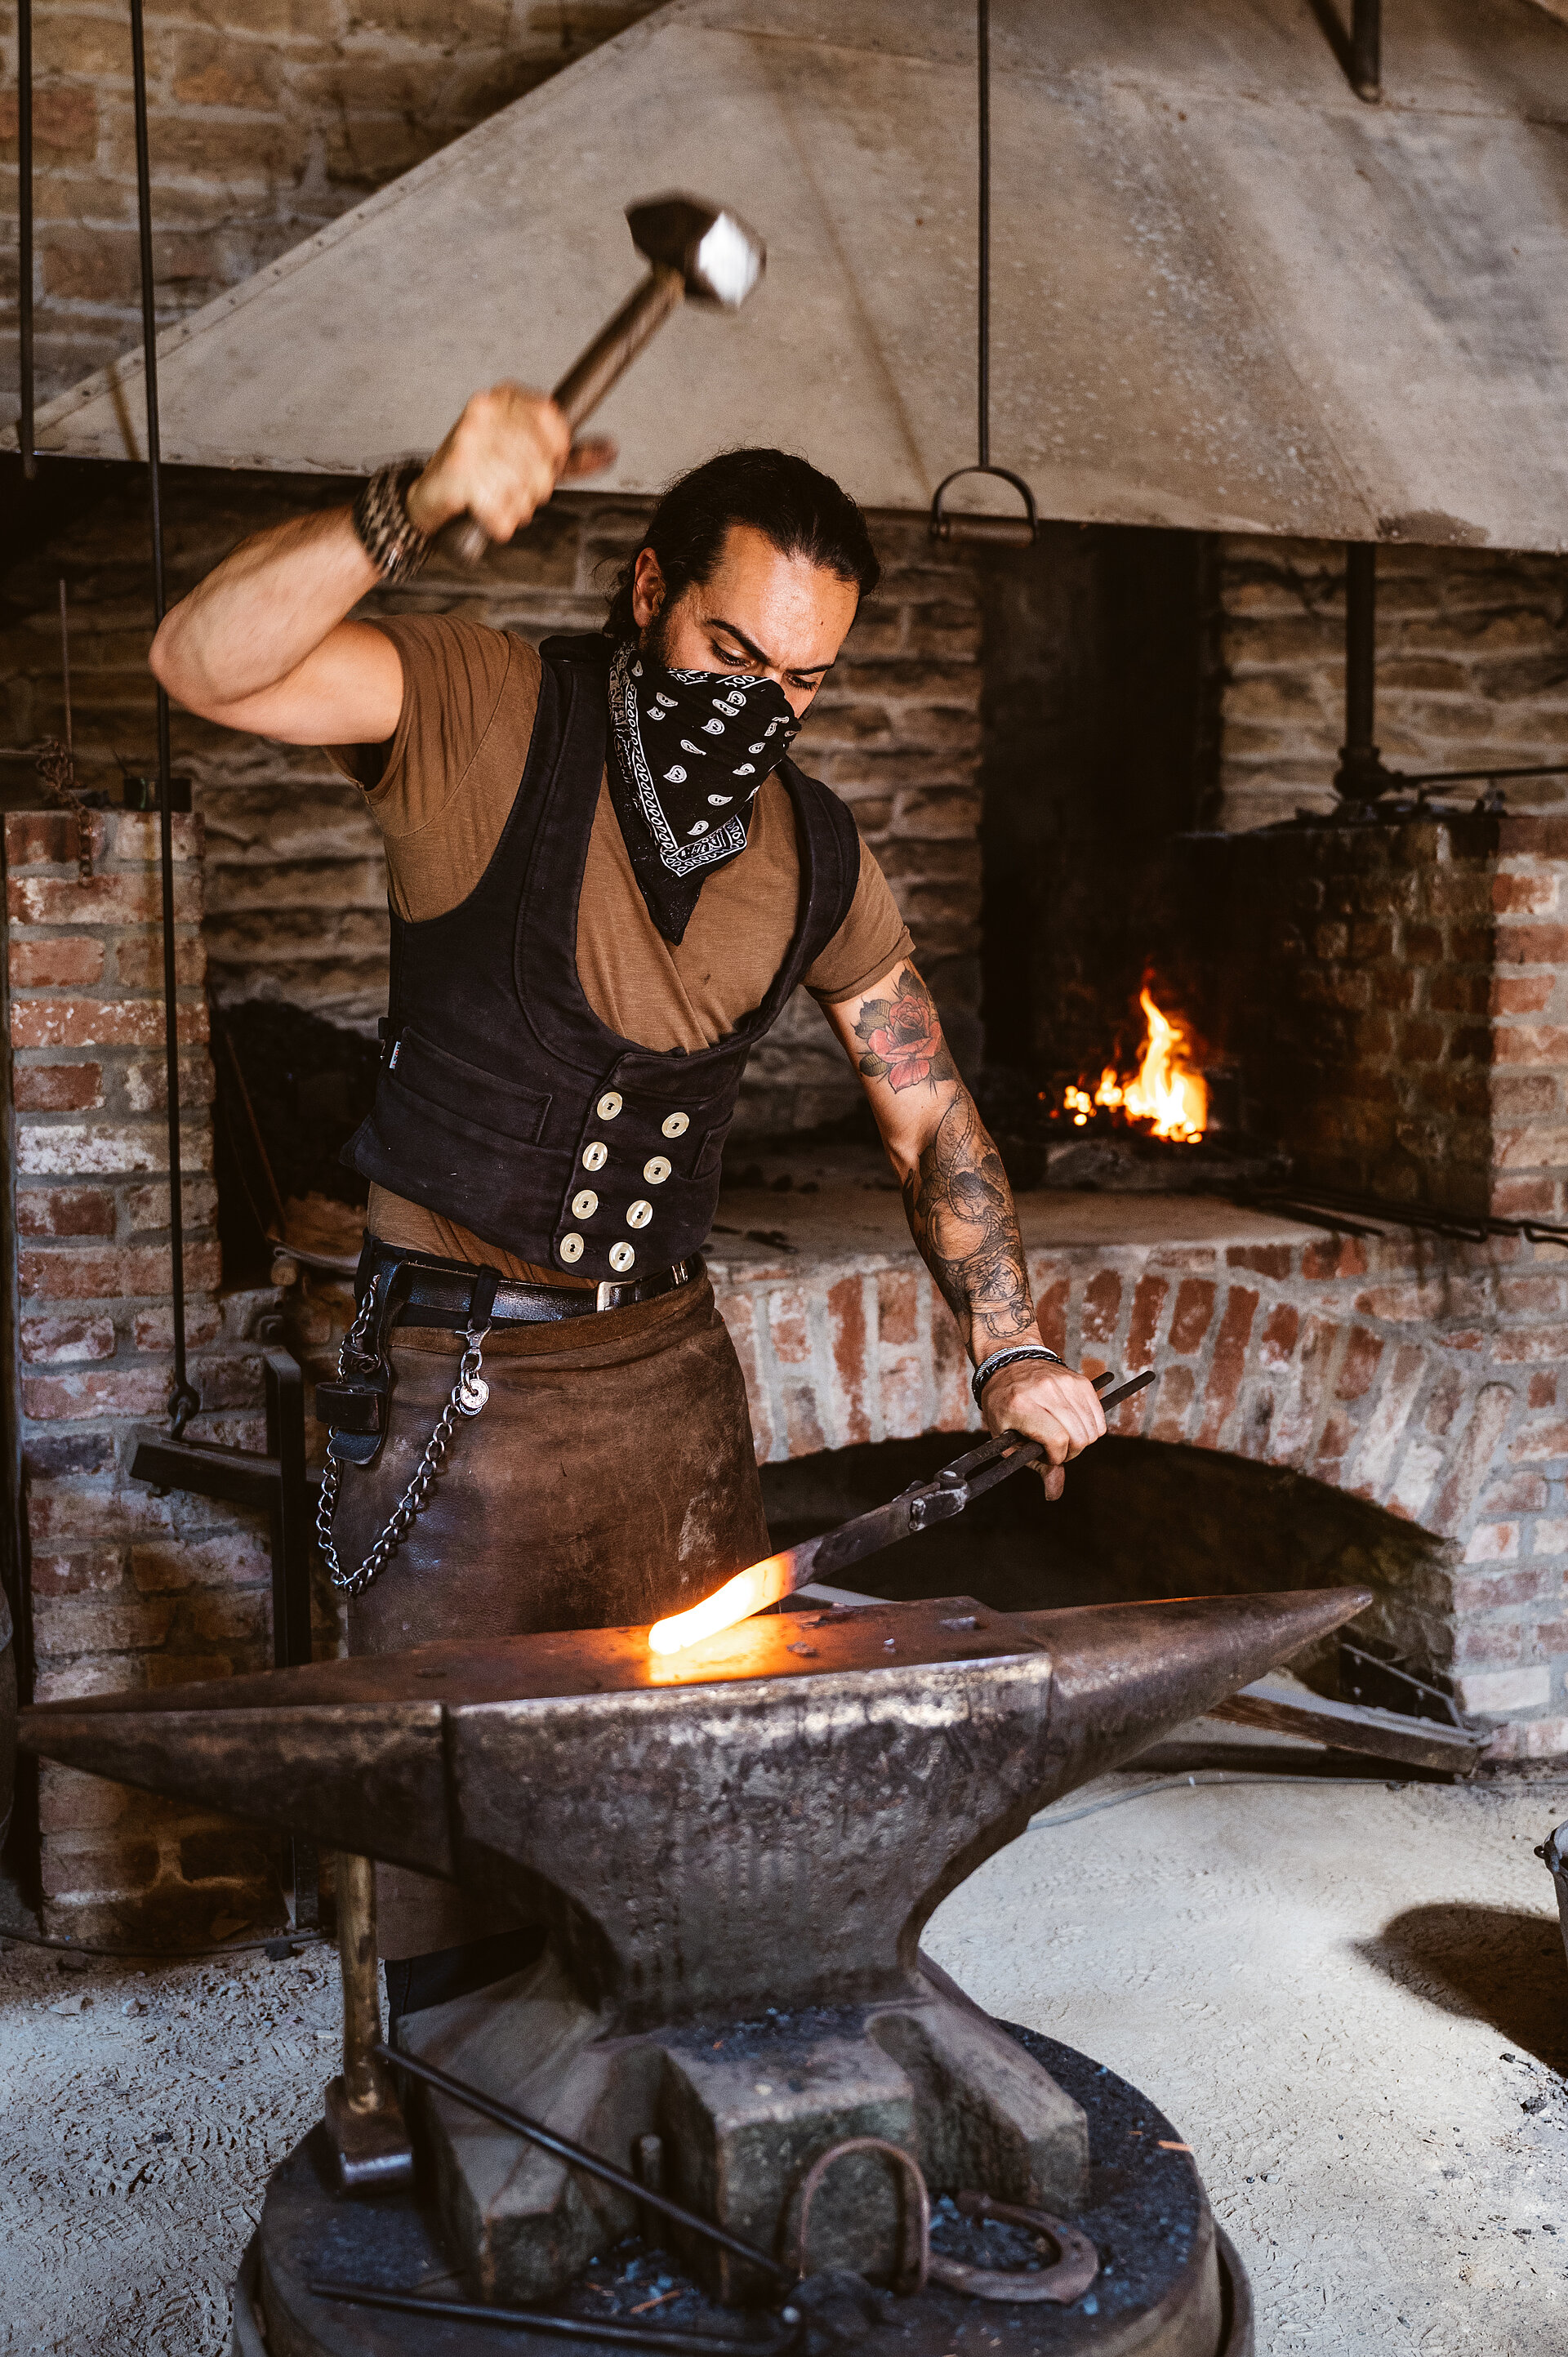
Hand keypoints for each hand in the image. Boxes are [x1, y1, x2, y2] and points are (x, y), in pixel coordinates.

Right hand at [405, 383, 615, 541]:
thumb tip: (611, 449)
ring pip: (524, 489)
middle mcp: (483, 414)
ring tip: (496, 498)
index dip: (558, 450)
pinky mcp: (459, 474)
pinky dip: (499, 523)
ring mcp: (469, 442)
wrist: (428, 496)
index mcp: (501, 399)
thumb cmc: (480, 473)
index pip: (552, 419)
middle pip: (543, 461)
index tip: (546, 462)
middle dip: (535, 487)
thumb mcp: (526, 456)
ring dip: (516, 506)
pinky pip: (503, 512)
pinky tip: (485, 511)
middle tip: (513, 487)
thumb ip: (570, 456)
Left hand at [979, 1357, 1105, 1501]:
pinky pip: (1099, 1415)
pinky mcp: (1079, 1380)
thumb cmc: (1005, 1404)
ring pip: (1093, 1429)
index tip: (1047, 1455)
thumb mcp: (1008, 1438)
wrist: (1008, 1363)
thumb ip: (1034, 1466)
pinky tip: (1074, 1424)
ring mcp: (1065, 1383)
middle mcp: (1045, 1391)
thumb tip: (1054, 1495)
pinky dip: (1092, 1427)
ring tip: (1063, 1434)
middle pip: (1079, 1436)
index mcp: (1021, 1405)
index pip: (1057, 1440)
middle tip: (1056, 1448)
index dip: (1056, 1456)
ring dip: (1082, 1440)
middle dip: (1071, 1451)